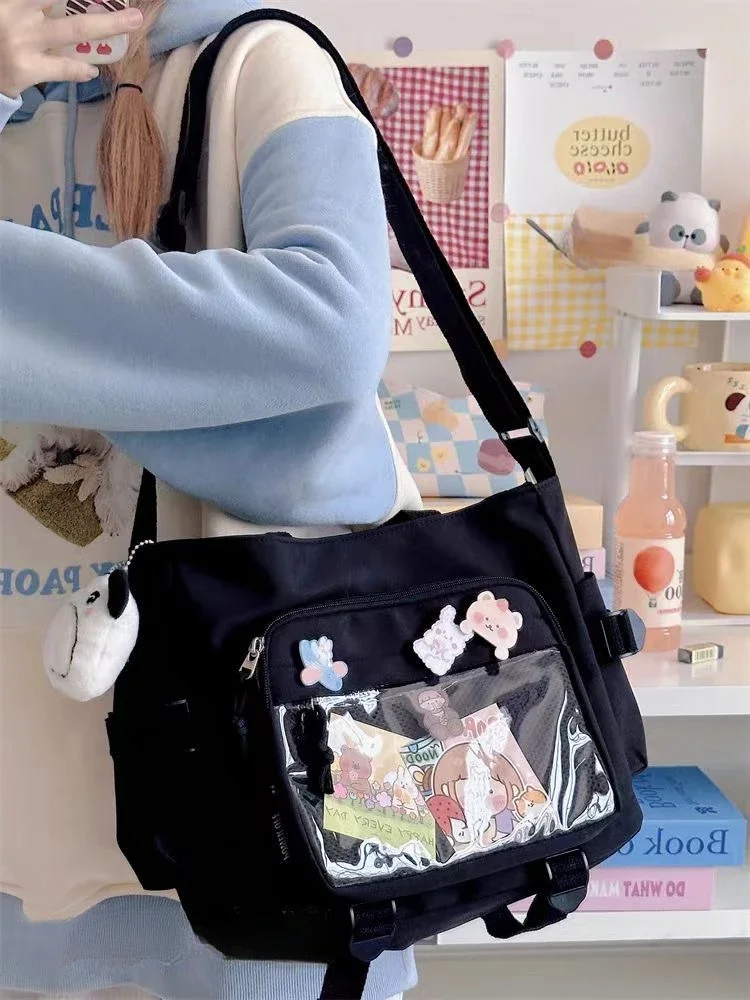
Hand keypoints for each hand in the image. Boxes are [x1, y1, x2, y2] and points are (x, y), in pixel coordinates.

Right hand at [0, 0, 142, 97]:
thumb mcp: (8, 10)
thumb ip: (34, 5)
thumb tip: (64, 3)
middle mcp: (18, 13)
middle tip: (130, 4)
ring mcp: (24, 42)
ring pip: (74, 30)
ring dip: (109, 24)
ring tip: (133, 20)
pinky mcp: (27, 69)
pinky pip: (64, 68)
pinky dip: (80, 69)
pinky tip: (91, 69)